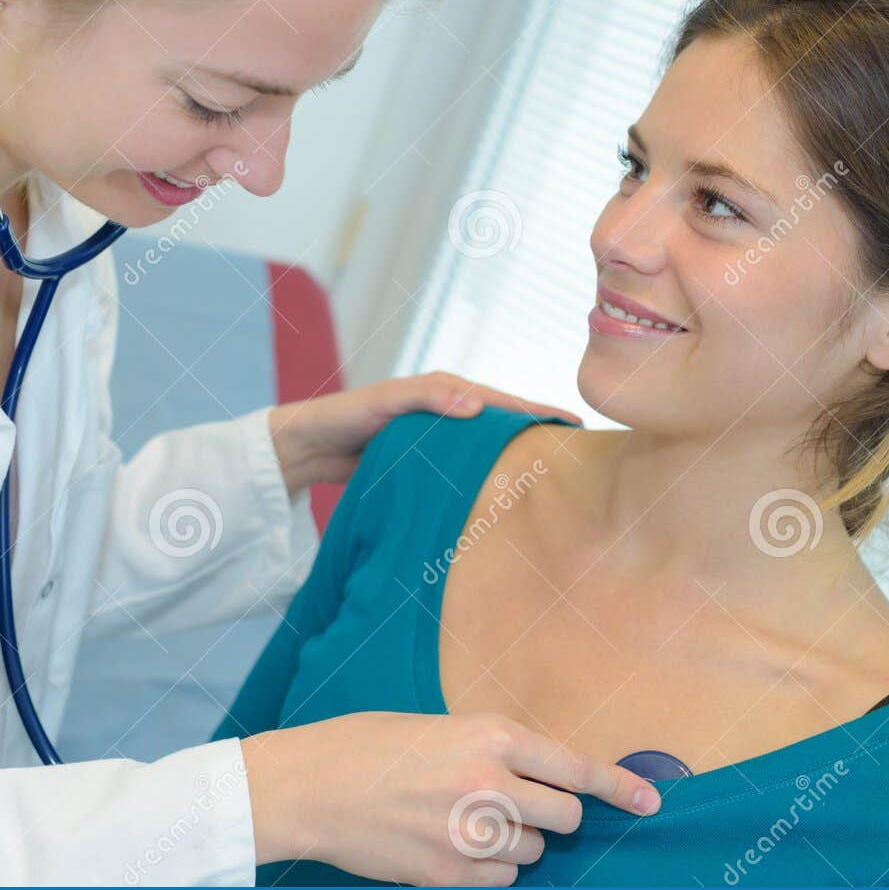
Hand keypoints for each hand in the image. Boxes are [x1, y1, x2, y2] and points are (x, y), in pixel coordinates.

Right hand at [240, 711, 659, 885]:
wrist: (309, 787)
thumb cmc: (366, 747)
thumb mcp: (438, 729)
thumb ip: (492, 752)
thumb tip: (538, 783)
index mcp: (489, 736)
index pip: (575, 768)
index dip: (618, 788)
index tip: (650, 804)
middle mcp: (489, 784)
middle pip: (563, 818)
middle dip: (549, 816)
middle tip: (512, 806)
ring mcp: (470, 834)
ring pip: (532, 854)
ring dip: (513, 845)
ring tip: (462, 823)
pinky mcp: (449, 876)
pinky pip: (500, 884)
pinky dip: (486, 873)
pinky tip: (449, 850)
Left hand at [266, 372, 583, 497]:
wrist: (309, 445)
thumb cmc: (345, 417)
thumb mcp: (386, 402)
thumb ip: (427, 398)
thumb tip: (478, 405)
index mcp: (444, 393)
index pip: (501, 402)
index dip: (537, 411)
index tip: (574, 422)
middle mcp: (447, 414)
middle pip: (502, 423)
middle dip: (537, 432)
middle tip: (579, 451)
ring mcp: (438, 440)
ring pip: (487, 448)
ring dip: (516, 456)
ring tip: (552, 474)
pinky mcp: (425, 464)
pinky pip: (465, 468)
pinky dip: (487, 476)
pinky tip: (503, 496)